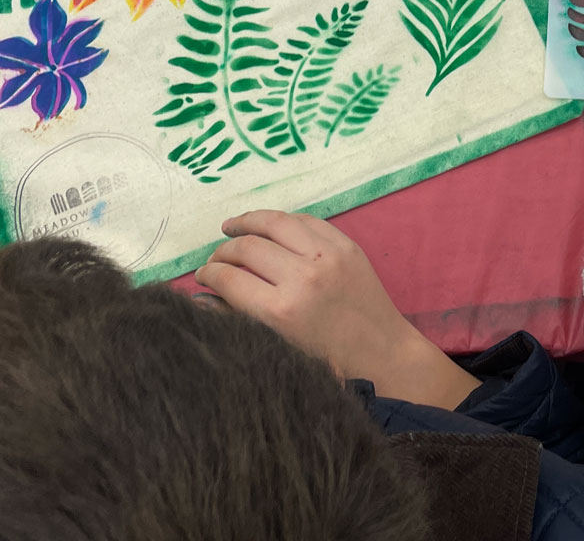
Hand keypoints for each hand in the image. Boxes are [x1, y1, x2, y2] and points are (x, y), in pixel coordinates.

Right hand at [195, 211, 479, 409]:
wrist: (383, 353)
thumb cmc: (327, 362)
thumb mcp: (277, 348)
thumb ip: (238, 320)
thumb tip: (201, 298)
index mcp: (281, 311)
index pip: (228, 278)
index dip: (207, 274)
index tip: (201, 276)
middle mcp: (303, 276)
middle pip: (247, 247)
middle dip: (223, 251)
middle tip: (215, 259)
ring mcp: (327, 255)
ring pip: (275, 222)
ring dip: (247, 221)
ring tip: (231, 227)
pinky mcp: (346, 245)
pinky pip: (305, 221)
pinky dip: (282, 221)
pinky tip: (269, 226)